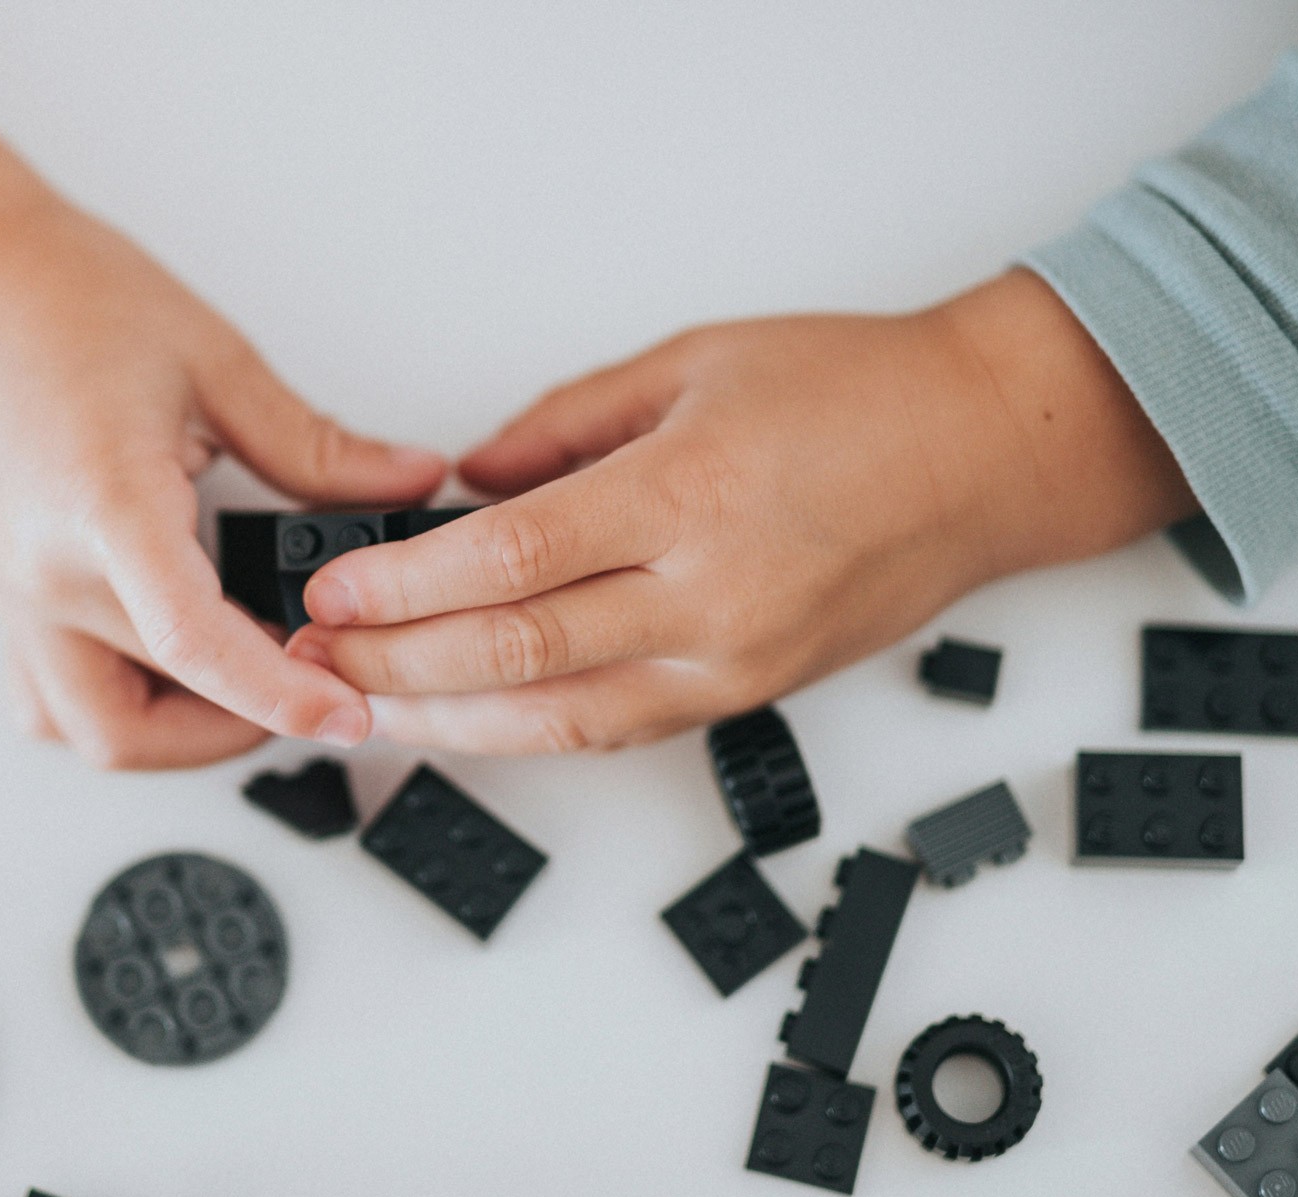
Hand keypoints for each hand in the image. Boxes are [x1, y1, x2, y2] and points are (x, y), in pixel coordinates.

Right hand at [0, 39, 443, 767]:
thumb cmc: (61, 300)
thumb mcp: (215, 361)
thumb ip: (317, 447)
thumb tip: (407, 483)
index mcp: (104, 507)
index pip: (193, 642)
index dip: (278, 696)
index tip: (345, 716)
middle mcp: (47, 575)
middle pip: (150, 716)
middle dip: (245, 722)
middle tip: (312, 682)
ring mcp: (20, 601)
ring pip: (96, 734)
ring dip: (179, 737)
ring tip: (248, 681)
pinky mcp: (13, 604)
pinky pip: (56, 706)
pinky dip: (124, 714)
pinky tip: (175, 672)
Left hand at [290, 271, 1196, 753]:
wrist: (981, 459)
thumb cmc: (855, 396)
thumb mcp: (692, 363)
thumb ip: (562, 430)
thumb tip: (467, 485)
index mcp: (690, 493)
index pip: (511, 560)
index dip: (406, 589)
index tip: (332, 596)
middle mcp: (711, 597)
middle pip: (518, 653)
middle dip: (396, 668)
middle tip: (315, 665)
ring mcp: (731, 664)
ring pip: (557, 719)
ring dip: (444, 723)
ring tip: (360, 710)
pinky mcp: (742, 700)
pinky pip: (610, 731)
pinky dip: (524, 733)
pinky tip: (458, 725)